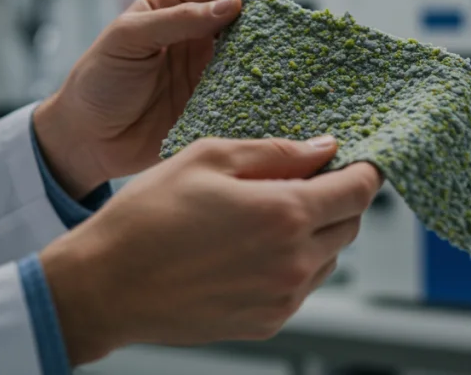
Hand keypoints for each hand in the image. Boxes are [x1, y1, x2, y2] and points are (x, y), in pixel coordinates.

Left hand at [33, 0, 281, 197]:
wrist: (84, 140)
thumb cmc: (98, 81)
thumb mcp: (129, 39)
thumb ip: (177, 20)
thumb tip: (230, 5)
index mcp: (172, 10)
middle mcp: (194, 39)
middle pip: (241, 22)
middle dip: (268, 21)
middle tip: (294, 28)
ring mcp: (206, 75)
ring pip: (248, 60)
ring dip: (269, 59)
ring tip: (295, 62)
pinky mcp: (211, 109)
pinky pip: (242, 98)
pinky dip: (261, 97)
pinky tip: (280, 97)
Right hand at [38, 136, 382, 364]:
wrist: (105, 286)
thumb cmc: (148, 217)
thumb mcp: (209, 158)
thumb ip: (276, 152)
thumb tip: (324, 148)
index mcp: (285, 214)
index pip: (359, 191)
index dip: (365, 170)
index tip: (357, 160)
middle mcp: (293, 262)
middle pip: (350, 225)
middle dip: (338, 199)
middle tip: (302, 180)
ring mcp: (282, 298)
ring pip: (329, 258)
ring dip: (316, 233)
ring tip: (265, 215)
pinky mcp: (266, 322)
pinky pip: (301, 287)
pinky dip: (293, 263)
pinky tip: (250, 248)